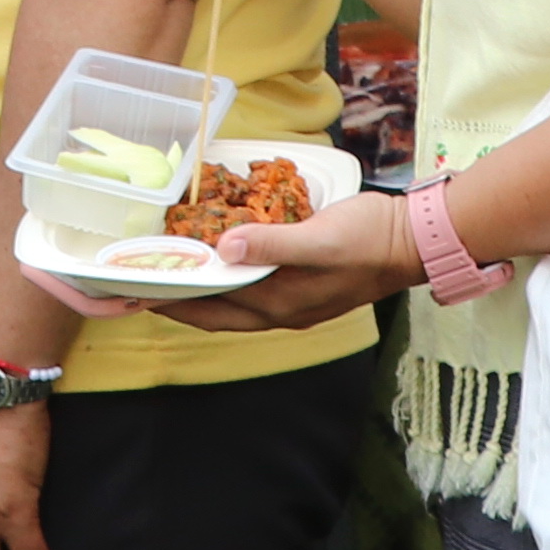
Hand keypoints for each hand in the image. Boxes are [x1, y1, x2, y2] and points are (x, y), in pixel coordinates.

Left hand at [159, 183, 421, 331]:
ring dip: (202, 290)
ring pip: (233, 301)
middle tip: (138, 286)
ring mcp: (294, 300)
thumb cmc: (369, 239)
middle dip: (176, 301)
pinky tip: (221, 258)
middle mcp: (280, 309)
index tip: (133, 296)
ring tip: (171, 273)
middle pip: (215, 311)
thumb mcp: (319, 239)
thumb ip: (272, 244)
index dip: (170, 303)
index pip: (210, 309)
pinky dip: (229, 276)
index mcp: (278, 303)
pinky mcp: (305, 284)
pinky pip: (253, 287)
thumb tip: (223, 247)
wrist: (415, 241)